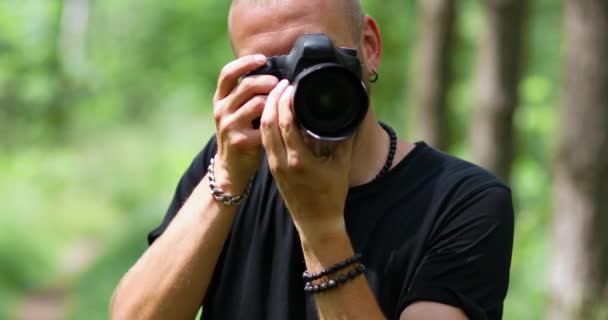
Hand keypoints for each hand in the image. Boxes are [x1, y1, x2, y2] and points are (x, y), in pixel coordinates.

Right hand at [212, 55, 278, 193]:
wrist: (230, 166)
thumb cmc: (240, 133)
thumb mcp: (236, 110)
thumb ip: (246, 94)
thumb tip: (273, 74)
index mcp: (220, 99)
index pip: (227, 73)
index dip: (245, 63)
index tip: (262, 59)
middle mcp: (221, 110)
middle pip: (247, 85)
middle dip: (268, 81)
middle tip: (281, 84)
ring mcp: (229, 125)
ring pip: (258, 103)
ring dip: (275, 101)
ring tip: (284, 103)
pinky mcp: (240, 141)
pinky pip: (265, 125)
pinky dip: (277, 122)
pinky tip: (284, 122)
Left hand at [259, 80, 353, 237]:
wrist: (316, 223)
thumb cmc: (331, 196)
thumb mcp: (342, 165)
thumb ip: (344, 138)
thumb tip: (352, 114)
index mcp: (299, 159)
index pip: (285, 121)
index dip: (286, 100)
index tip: (292, 85)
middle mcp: (282, 161)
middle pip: (268, 122)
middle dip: (273, 99)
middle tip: (281, 83)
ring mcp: (274, 166)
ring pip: (263, 131)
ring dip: (267, 110)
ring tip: (276, 94)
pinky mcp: (271, 169)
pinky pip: (265, 141)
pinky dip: (267, 124)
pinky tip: (274, 114)